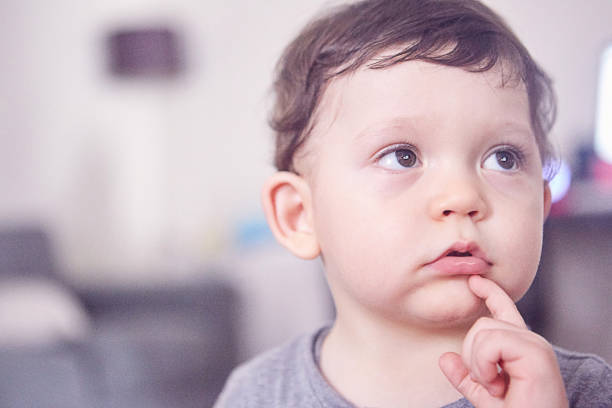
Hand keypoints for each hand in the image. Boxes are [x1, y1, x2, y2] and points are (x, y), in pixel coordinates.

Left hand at [438, 275, 567, 407]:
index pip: (504, 310)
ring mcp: (535, 345)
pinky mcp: (536, 353)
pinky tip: (498, 384)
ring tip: (496, 386)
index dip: (489, 293)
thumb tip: (444, 358)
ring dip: (479, 364)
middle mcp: (530, 341)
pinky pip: (492, 342)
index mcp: (519, 347)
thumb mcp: (484, 395)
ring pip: (484, 331)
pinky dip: (485, 365)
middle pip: (481, 324)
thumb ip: (465, 376)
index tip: (474, 281)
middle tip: (490, 384)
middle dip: (472, 355)